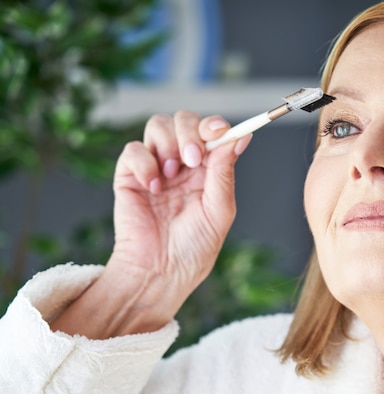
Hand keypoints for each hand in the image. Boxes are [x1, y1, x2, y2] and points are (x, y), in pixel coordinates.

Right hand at [51, 111, 251, 336]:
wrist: (161, 272)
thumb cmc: (194, 248)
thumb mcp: (219, 210)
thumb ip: (225, 172)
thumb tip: (241, 137)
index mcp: (208, 169)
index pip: (211, 131)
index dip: (214, 124)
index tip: (219, 130)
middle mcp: (183, 163)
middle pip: (184, 119)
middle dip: (189, 132)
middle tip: (192, 159)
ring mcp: (156, 166)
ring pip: (158, 125)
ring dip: (167, 144)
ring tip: (171, 175)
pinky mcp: (130, 175)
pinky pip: (133, 149)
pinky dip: (144, 162)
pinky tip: (153, 188)